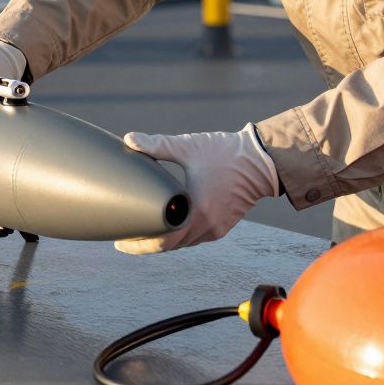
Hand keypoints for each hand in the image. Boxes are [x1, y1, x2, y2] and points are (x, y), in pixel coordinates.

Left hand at [115, 124, 278, 254]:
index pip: (162, 240)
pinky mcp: (221, 226)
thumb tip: (129, 139)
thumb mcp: (188, 146)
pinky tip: (166, 226)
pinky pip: (194, 238)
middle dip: (146, 244)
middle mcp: (206, 225)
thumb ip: (157, 144)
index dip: (139, 244)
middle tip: (125, 239)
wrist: (262, 161)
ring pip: (182, 243)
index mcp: (196, 209)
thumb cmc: (226, 152)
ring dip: (163, 241)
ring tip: (141, 233)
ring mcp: (215, 228)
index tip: (120, 242)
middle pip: (169, 245)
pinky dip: (178, 236)